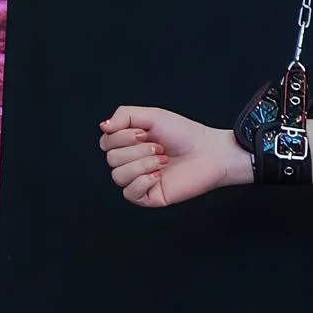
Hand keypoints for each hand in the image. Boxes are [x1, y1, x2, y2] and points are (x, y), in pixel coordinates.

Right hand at [99, 104, 246, 206]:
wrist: (208, 152)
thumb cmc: (184, 134)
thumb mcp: (152, 116)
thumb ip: (125, 115)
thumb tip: (103, 126)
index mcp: (129, 145)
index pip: (106, 143)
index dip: (122, 137)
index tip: (146, 132)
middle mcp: (132, 163)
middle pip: (111, 159)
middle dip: (136, 150)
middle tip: (159, 147)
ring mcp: (139, 181)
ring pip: (118, 176)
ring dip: (142, 164)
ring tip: (163, 159)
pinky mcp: (149, 197)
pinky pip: (129, 193)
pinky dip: (143, 181)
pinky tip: (159, 175)